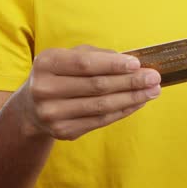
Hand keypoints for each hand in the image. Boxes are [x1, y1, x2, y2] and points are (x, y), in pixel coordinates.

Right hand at [18, 44, 161, 140]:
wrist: (31, 108)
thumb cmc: (59, 74)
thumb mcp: (70, 56)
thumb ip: (97, 55)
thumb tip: (131, 62)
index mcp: (45, 63)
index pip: (85, 64)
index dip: (113, 64)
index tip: (137, 64)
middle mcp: (44, 89)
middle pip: (96, 86)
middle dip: (130, 81)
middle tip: (154, 78)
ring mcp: (52, 114)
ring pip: (101, 106)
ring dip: (132, 98)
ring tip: (152, 91)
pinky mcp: (63, 132)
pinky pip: (100, 121)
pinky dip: (123, 111)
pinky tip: (138, 102)